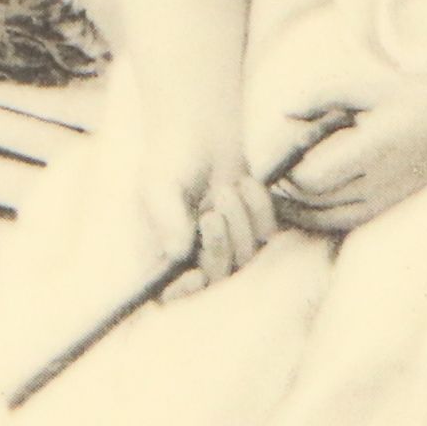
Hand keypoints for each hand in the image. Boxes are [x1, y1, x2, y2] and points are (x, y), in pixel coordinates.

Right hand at [136, 134, 276, 296]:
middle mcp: (195, 255)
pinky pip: (267, 233)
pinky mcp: (255, 228)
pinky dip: (259, 206)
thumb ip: (168, 219)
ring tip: (225, 188)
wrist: (203, 131)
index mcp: (163, 251)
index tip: (196, 276)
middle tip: (213, 212)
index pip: (169, 294)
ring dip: (239, 221)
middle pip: (216, 276)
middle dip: (219, 246)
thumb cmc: (172, 158)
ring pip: (245, 257)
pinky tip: (244, 182)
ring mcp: (228, 244)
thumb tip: (178, 254)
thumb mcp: (159, 186)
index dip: (183, 293)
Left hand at [270, 82, 426, 234]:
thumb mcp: (372, 86)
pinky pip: (344, 223)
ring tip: (280, 192)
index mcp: (374, 146)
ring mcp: (385, 197)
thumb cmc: (417, 99)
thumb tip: (286, 112)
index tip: (275, 159)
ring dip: (298, 208)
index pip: (316, 175)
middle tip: (269, 176)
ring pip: (327, 217)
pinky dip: (318, 219)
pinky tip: (305, 206)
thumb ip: (325, 96)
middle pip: (316, 199)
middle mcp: (379, 178)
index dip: (288, 173)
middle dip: (287, 191)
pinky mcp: (388, 207)